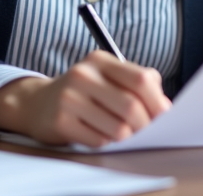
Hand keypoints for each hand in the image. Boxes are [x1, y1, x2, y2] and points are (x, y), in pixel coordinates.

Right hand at [0, 51, 170, 146]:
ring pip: (117, 128)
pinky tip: (101, 135)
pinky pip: (98, 140)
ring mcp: (69, 98)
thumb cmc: (83, 92)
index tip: (165, 116)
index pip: (140, 79)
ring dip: (127, 137)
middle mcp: (84, 74)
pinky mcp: (60, 121)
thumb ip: (135, 85)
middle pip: (131, 106)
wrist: (37, 103)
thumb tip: (165, 108)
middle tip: (149, 133)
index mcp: (100, 60)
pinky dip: (107, 143)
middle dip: (146, 125)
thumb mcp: (106, 77)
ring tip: (124, 134)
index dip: (157, 101)